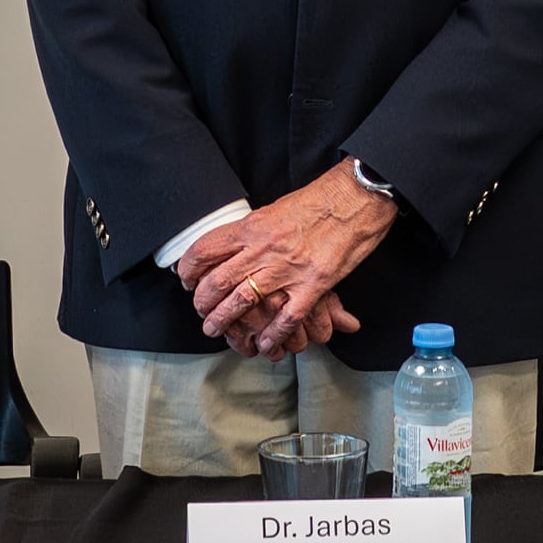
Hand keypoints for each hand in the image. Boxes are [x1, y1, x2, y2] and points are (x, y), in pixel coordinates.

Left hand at [179, 163, 396, 351]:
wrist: (355, 198)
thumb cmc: (318, 202)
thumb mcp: (275, 210)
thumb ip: (253, 232)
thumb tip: (233, 246)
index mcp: (252, 227)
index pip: (205, 251)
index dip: (188, 270)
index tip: (187, 281)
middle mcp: (263, 249)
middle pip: (218, 282)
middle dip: (203, 303)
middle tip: (201, 313)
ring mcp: (287, 269)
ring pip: (243, 302)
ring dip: (225, 321)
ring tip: (217, 331)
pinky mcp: (313, 285)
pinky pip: (285, 318)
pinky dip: (272, 335)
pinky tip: (265, 344)